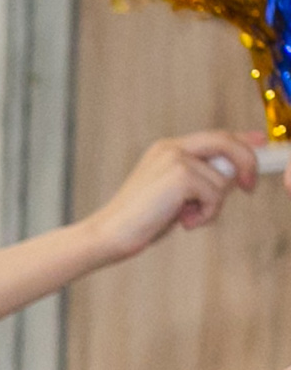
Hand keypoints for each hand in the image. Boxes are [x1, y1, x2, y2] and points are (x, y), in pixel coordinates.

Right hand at [86, 131, 264, 260]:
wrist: (111, 233)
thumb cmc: (141, 220)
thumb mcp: (175, 194)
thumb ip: (201, 179)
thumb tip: (238, 176)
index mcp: (167, 149)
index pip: (214, 136)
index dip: (241, 139)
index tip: (259, 142)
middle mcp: (171, 148)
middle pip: (227, 142)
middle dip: (247, 164)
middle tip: (249, 188)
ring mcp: (175, 159)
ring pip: (223, 180)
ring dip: (213, 205)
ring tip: (187, 218)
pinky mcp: (181, 175)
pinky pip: (216, 195)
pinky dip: (206, 214)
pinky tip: (183, 222)